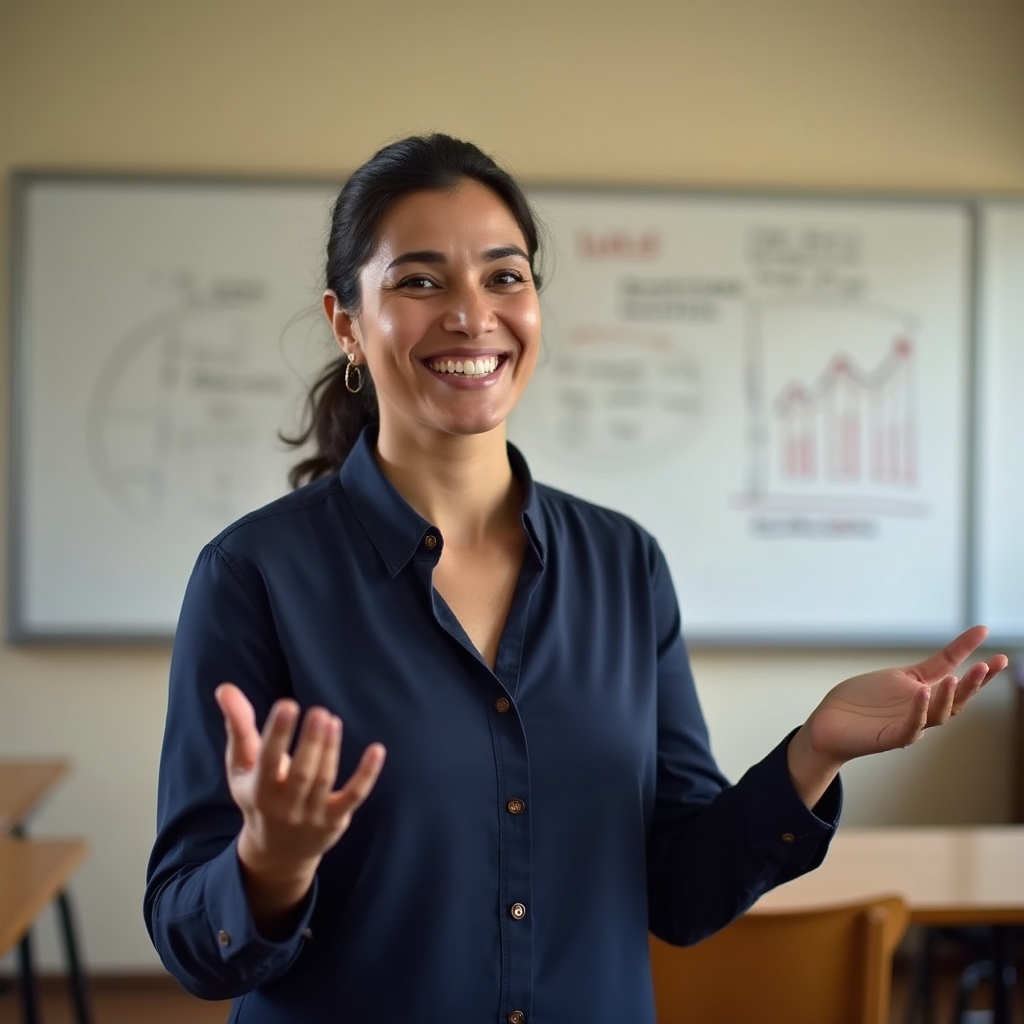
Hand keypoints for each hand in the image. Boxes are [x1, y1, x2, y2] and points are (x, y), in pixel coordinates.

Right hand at [214, 683, 384, 927]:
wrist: (277, 852)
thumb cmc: (258, 794)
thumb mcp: (242, 765)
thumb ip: (238, 725)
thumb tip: (225, 688)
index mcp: (258, 791)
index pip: (267, 761)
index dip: (277, 734)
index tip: (287, 704)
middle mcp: (284, 807)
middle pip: (301, 774)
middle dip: (311, 743)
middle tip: (319, 712)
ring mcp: (311, 815)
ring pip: (324, 780)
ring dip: (331, 750)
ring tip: (332, 720)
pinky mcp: (335, 819)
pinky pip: (354, 796)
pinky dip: (366, 775)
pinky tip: (377, 750)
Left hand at [787, 626, 1007, 807]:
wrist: (829, 723)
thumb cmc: (863, 701)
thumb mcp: (900, 676)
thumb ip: (930, 668)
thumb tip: (961, 648)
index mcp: (926, 694)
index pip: (956, 677)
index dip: (976, 665)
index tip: (997, 650)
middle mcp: (923, 711)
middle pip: (957, 700)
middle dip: (974, 685)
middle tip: (987, 666)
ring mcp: (908, 725)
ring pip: (939, 715)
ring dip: (948, 697)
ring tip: (956, 678)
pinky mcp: (890, 737)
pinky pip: (910, 727)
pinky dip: (919, 711)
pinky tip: (923, 693)